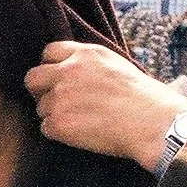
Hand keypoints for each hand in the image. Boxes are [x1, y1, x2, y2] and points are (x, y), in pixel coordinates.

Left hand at [25, 41, 186, 170]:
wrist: (154, 122)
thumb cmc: (148, 98)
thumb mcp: (120, 65)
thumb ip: (95, 65)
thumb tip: (96, 72)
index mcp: (85, 54)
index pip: (49, 52)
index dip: (51, 67)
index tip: (59, 78)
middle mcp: (68, 71)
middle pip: (32, 78)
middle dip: (40, 90)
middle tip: (56, 102)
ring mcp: (60, 97)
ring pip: (40, 107)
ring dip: (54, 115)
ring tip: (82, 121)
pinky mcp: (58, 122)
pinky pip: (46, 128)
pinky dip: (59, 133)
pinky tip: (81, 134)